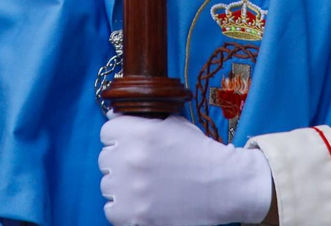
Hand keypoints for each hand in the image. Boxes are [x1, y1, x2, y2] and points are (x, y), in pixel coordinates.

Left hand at [99, 114, 273, 225]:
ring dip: (122, 186)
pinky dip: (124, 209)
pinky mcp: (136, 215)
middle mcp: (131, 158)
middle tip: (142, 169)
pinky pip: (112, 210)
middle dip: (121, 163)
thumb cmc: (199, 152)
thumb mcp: (172, 124)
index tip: (130, 145)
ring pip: (108, 185)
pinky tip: (142, 203)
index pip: (107, 132)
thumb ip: (141, 121)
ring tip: (144, 187)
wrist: (224, 185)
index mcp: (140, 132)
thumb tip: (112, 114)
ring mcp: (132, 189)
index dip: (119, 138)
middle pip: (105, 159)